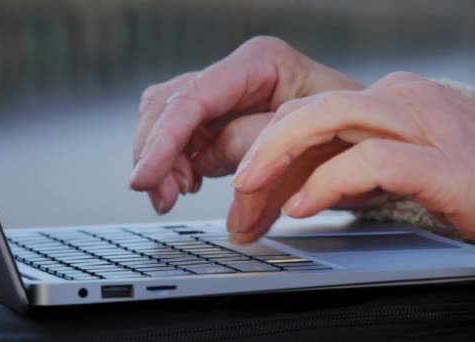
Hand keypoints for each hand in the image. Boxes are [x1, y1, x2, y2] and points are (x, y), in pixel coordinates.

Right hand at [130, 36, 363, 213]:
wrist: (373, 138)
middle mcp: (235, 74)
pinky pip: (180, 139)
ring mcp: (224, 96)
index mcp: (260, 63)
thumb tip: (205, 166)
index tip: (147, 178)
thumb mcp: (316, 141)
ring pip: (165, 119)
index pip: (194, 98)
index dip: (163, 140)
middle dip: (157, 153)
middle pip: (168, 104)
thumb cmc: (355, 131)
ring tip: (176, 193)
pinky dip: (175, 164)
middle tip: (165, 196)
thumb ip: (257, 147)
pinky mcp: (219, 121)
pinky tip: (188, 182)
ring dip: (162, 162)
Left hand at [231, 72, 474, 242]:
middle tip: (237, 180)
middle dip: (263, 144)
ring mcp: (427, 127)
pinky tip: (304, 205)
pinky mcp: (447, 164)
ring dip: (281, 152)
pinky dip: (330, 181)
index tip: (243, 175)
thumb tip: (288, 184)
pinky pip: (374, 161)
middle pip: (311, 107)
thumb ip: (345, 163)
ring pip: (333, 117)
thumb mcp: (391, 165)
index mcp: (387, 102)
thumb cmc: (462, 182)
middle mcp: (404, 103)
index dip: (267, 140)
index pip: (308, 108)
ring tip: (251, 184)